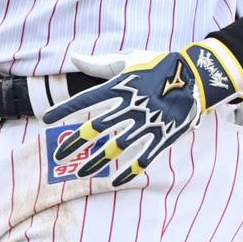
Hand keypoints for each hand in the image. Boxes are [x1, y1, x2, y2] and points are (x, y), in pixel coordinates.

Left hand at [43, 40, 242, 186]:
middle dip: (75, 144)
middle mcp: (131, 106)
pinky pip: (143, 158)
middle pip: (96, 128)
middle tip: (58, 157)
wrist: (197, 75)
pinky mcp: (163, 135)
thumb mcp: (129, 60)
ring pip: (116, 147)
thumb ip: (100, 63)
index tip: (46, 120)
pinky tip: (114, 183)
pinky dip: (129, 172)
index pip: (87, 100)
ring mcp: (147, 122)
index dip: (65, 110)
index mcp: (121, 86)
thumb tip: (73, 58)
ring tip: (79, 174)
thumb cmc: (158, 64)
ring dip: (96, 162)